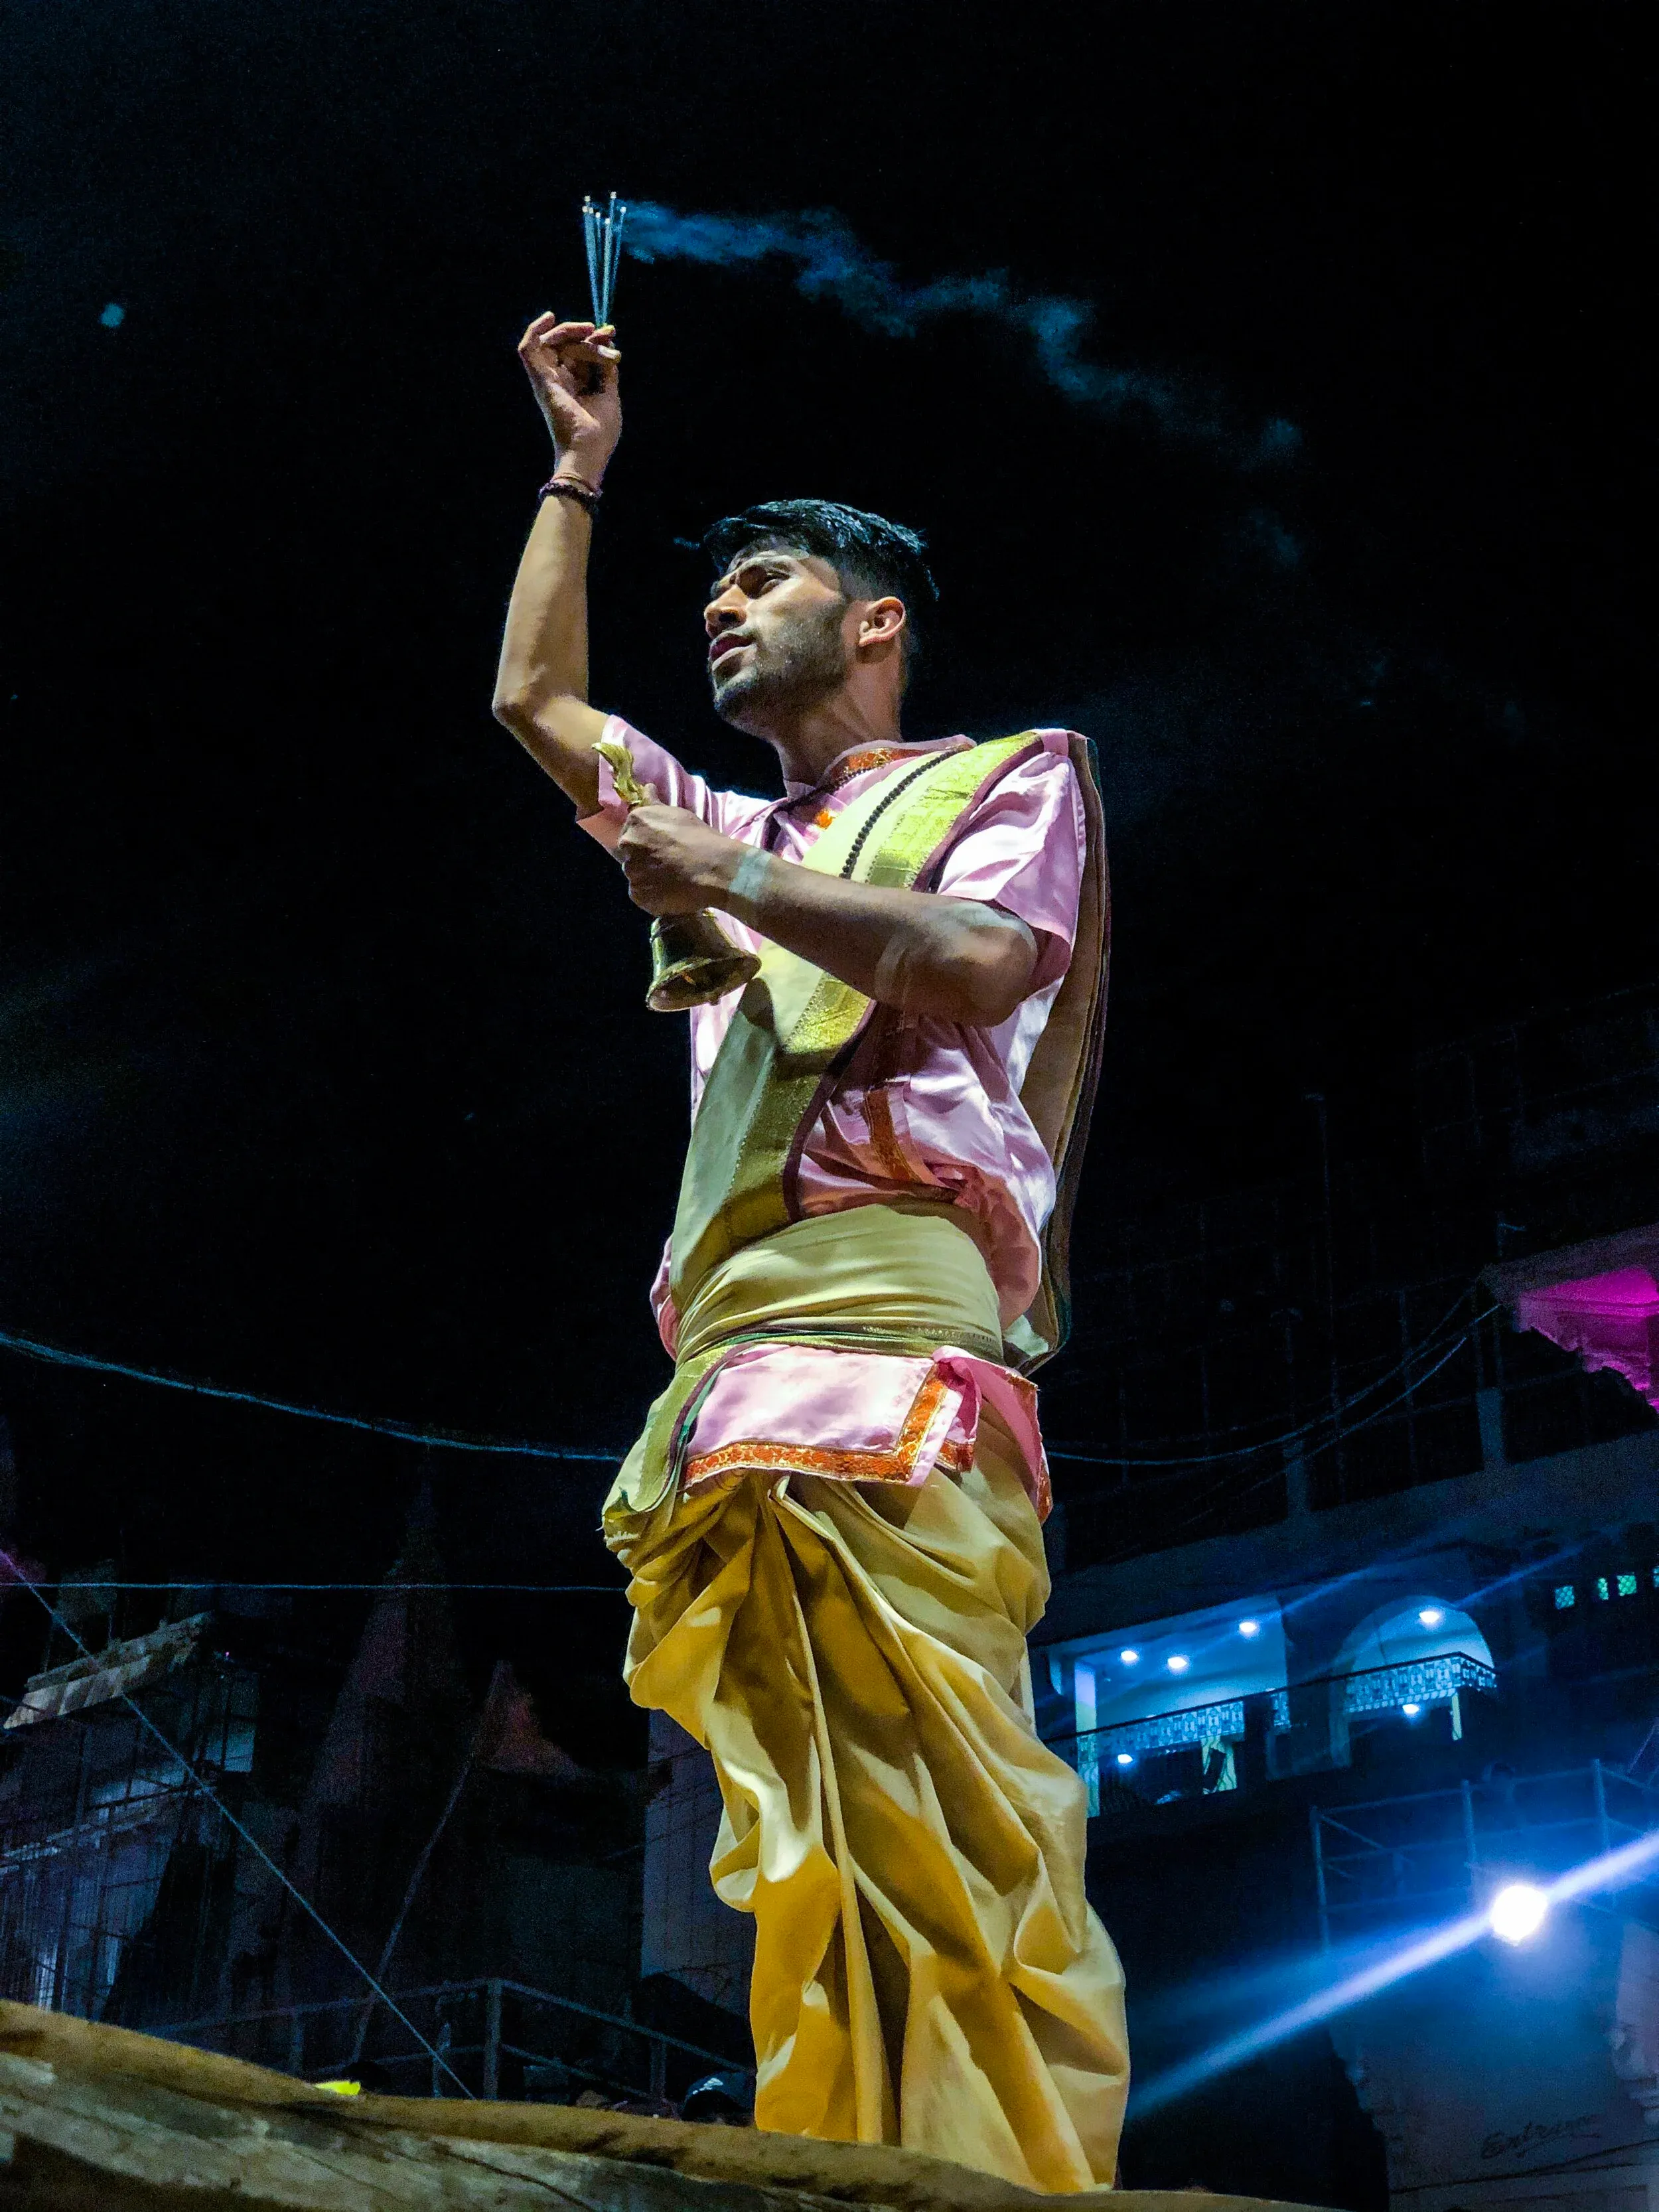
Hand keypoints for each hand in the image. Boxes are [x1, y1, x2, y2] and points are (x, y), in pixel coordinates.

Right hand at [517, 313, 620, 479]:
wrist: (588, 451)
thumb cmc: (600, 432)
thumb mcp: (609, 393)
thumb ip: (606, 368)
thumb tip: (608, 343)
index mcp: (574, 386)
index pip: (579, 353)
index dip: (594, 339)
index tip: (611, 332)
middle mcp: (558, 381)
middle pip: (566, 345)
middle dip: (586, 334)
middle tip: (604, 332)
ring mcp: (547, 380)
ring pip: (551, 343)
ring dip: (569, 331)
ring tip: (589, 330)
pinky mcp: (540, 380)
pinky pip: (528, 349)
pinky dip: (534, 330)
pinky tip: (550, 318)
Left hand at [616, 799, 747, 915]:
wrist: (715, 869)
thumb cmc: (700, 838)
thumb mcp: (677, 814)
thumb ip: (655, 804)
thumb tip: (646, 788)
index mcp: (636, 821)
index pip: (630, 831)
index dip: (645, 840)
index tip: (661, 846)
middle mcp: (627, 843)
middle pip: (629, 853)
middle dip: (643, 857)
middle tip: (666, 863)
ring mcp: (631, 871)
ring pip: (635, 874)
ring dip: (647, 876)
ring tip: (670, 879)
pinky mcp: (638, 894)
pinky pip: (641, 894)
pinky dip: (652, 894)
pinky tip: (669, 891)